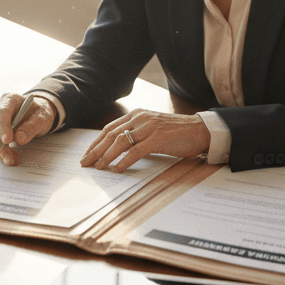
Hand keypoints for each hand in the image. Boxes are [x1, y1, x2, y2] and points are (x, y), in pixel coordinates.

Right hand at [0, 93, 57, 166]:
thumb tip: (19, 140)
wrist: (37, 114)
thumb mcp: (42, 117)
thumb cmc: (39, 113)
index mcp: (9, 100)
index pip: (1, 113)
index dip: (2, 127)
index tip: (7, 141)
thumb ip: (32, 127)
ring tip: (14, 160)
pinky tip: (11, 158)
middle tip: (10, 159)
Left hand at [80, 109, 210, 172]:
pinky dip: (123, 161)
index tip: (87, 154)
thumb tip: (117, 149)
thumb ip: (136, 133)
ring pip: (120, 142)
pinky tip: (117, 169)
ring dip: (106, 156)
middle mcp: (140, 118)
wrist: (200, 130)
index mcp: (137, 114)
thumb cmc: (177, 132)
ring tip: (98, 167)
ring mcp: (148, 127)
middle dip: (95, 150)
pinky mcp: (157, 138)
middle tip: (85, 163)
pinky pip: (135, 151)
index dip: (96, 142)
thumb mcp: (152, 127)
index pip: (109, 128)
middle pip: (110, 135)